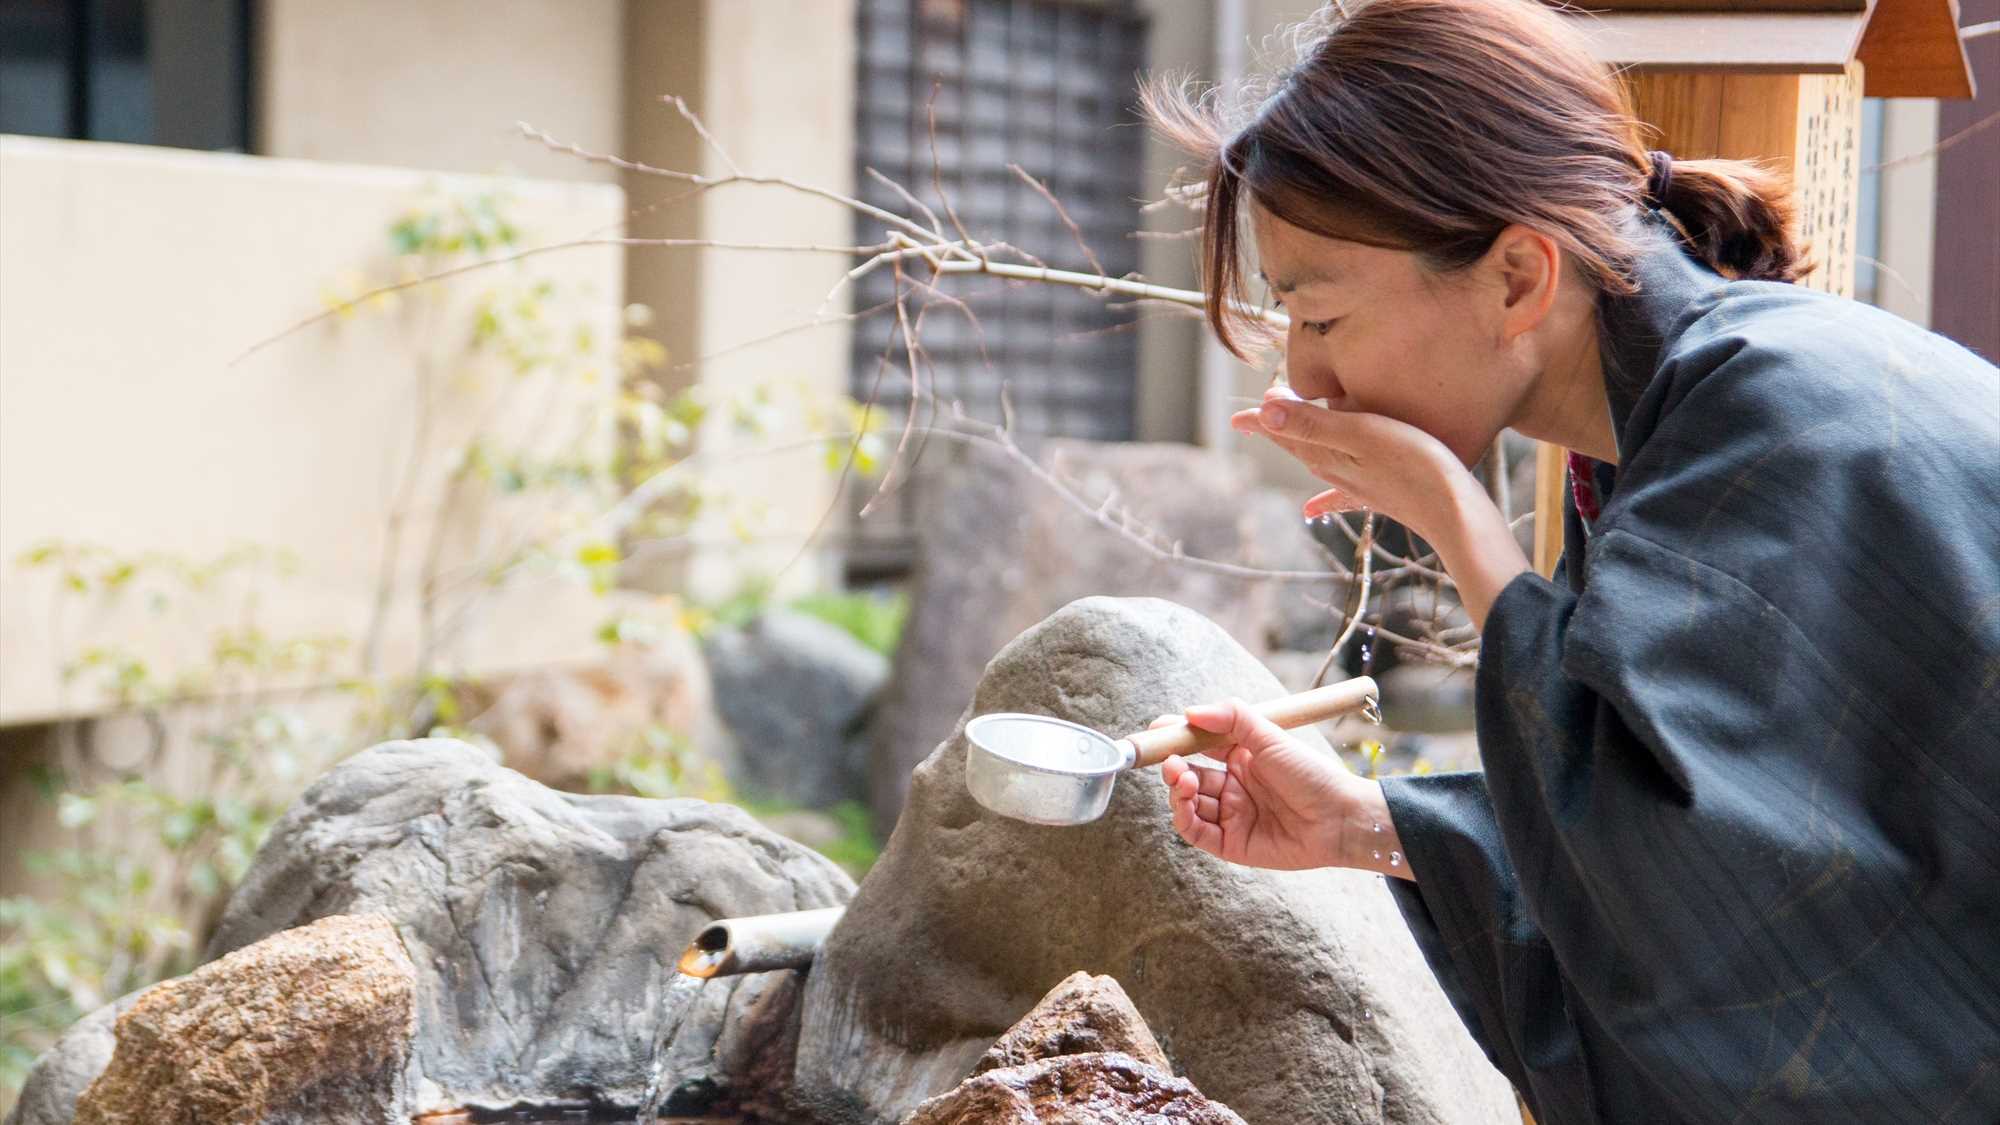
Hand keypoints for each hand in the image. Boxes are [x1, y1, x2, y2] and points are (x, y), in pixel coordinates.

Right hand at [1155, 698, 1404, 875]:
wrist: (1341, 817)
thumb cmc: (1312, 775)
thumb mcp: (1271, 736)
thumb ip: (1232, 718)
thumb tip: (1190, 711)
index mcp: (1241, 758)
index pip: (1199, 745)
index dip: (1177, 737)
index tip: (1159, 728)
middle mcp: (1232, 786)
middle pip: (1187, 775)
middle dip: (1173, 766)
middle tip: (1170, 759)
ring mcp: (1231, 815)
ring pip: (1188, 803)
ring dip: (1178, 789)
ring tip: (1185, 778)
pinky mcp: (1231, 844)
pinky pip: (1196, 832)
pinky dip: (1183, 816)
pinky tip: (1186, 800)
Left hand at [1232, 385, 1469, 538]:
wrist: (1453, 512)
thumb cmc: (1412, 464)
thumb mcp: (1361, 433)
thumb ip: (1313, 423)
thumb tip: (1265, 412)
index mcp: (1328, 454)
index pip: (1284, 433)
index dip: (1261, 420)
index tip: (1236, 416)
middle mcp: (1336, 471)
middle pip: (1297, 446)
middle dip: (1275, 430)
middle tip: (1251, 419)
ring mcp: (1357, 485)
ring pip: (1317, 462)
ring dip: (1298, 448)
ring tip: (1280, 443)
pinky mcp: (1379, 494)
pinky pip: (1340, 493)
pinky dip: (1323, 497)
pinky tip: (1311, 511)